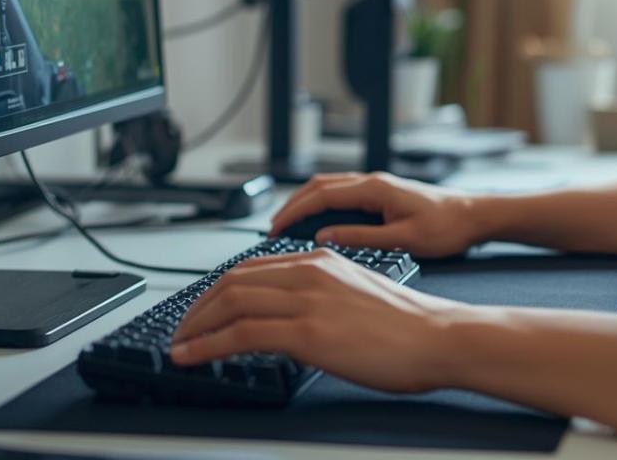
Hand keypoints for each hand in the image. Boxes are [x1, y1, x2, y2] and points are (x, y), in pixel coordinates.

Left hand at [170, 248, 457, 392]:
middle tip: (181, 331)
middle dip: (197, 309)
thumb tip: (295, 320)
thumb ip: (323, 297)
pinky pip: (241, 333)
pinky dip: (207, 345)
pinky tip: (192, 358)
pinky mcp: (308, 332)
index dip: (217, 291)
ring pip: (230, 304)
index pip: (251, 268)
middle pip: (231, 282)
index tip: (202, 311)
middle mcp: (310, 271)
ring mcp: (307, 300)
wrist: (439, 338)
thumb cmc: (409, 326)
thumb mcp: (358, 296)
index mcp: (322, 259)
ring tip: (178, 348)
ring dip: (194, 327)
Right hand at [270, 171, 484, 257]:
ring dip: (305, 203)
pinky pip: (343, 194)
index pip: (321, 196)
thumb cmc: (447, 228)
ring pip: (330, 188)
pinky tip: (318, 222)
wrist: (475, 217)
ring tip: (287, 226)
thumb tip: (326, 238)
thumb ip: (362, 237)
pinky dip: (323, 205)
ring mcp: (378, 186)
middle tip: (272, 230)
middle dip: (291, 206)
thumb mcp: (403, 239)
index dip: (292, 213)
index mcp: (375, 189)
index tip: (274, 230)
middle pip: (319, 187)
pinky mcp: (383, 194)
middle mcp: (373, 182)